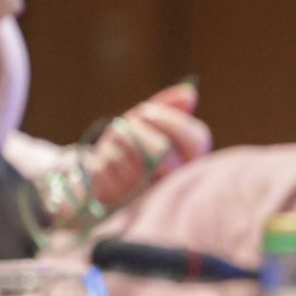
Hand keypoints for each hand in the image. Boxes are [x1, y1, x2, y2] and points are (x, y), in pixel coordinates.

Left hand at [83, 82, 214, 208]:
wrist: (111, 175)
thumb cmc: (138, 143)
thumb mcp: (153, 120)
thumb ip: (170, 105)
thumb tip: (189, 93)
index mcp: (191, 161)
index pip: (196, 140)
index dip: (172, 121)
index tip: (148, 111)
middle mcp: (174, 183)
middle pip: (161, 151)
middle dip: (138, 131)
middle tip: (130, 122)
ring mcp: (144, 196)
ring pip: (125, 156)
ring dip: (115, 141)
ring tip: (118, 144)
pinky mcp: (117, 202)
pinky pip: (103, 168)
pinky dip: (99, 157)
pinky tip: (106, 163)